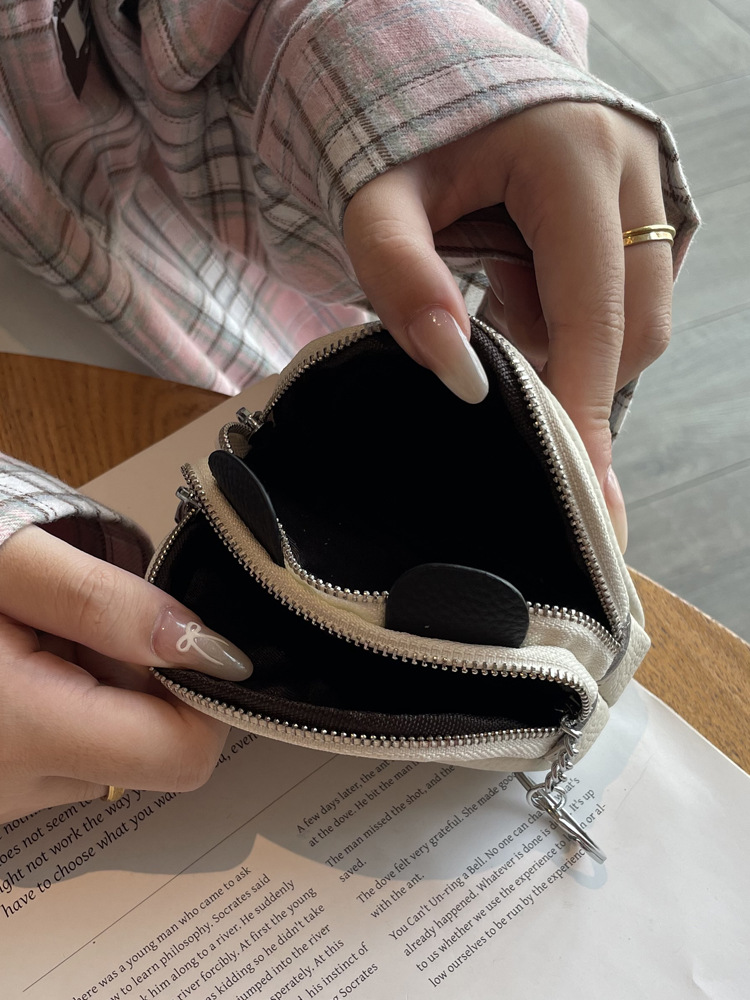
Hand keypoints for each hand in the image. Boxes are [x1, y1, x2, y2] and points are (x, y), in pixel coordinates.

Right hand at [0, 526, 251, 822]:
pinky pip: (64, 755)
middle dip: (146, 682)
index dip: (206, 695)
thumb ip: (107, 603)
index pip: (182, 754)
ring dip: (104, 691)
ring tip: (40, 634)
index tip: (185, 639)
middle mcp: (9, 788)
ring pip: (109, 753)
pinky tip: (21, 661)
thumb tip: (210, 647)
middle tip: (86, 621)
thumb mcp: (10, 564)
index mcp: (22, 732)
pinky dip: (68, 706)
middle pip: (150, 752)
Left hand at [343, 102, 673, 550]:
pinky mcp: (640, 207)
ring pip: (638, 317)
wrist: (433, 84)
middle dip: (576, 380)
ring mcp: (647, 183)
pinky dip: (573, 327)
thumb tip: (458, 375)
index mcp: (573, 154)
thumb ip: (402, 279)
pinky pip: (625, 298)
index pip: (593, 307)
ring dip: (573, 352)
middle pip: (633, 324)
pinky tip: (518, 306)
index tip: (575, 483)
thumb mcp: (376, 202)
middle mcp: (632, 164)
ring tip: (499, 325)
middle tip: (502, 394)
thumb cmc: (399, 141)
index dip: (583, 401)